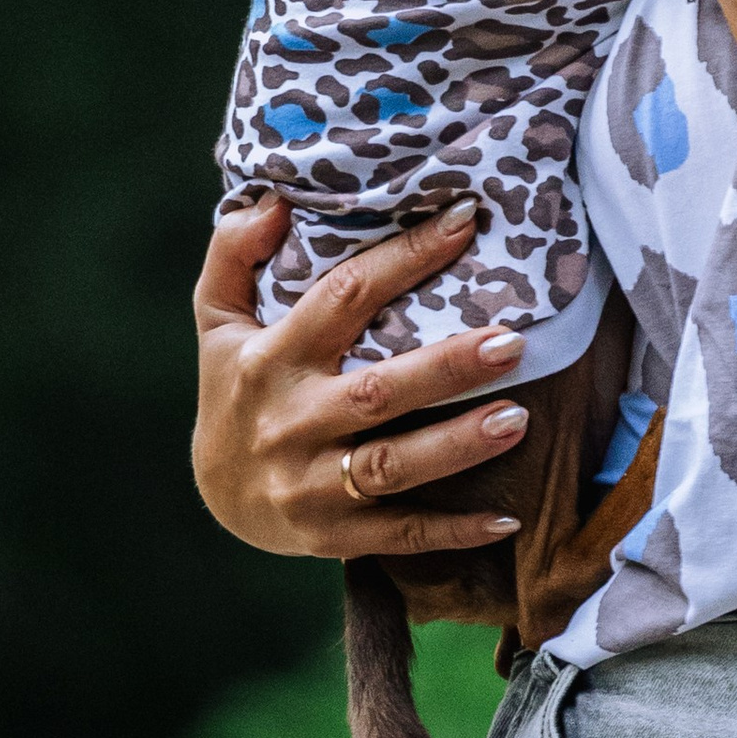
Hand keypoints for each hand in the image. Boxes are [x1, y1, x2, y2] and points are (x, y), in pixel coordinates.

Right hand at [192, 195, 535, 558]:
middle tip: (512, 341)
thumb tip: (274, 201)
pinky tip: (505, 520)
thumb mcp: (219, 317)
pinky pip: (400, 535)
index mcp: (271, 359)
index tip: (465, 220)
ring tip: (519, 419)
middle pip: (377, 393)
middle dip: (447, 369)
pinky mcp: (332, 536)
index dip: (404, 259)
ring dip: (458, 445)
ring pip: (394, 465)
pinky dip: (453, 532)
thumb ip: (234, 251)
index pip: (343, 298)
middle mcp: (292, 422)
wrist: (217, 497)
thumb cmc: (235, 385)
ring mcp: (312, 485)